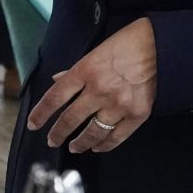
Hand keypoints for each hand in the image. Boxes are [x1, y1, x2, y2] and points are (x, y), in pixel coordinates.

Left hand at [28, 19, 156, 152]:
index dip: (41, 114)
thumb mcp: (93, 53)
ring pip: (93, 132)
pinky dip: (105, 145)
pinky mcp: (137, 114)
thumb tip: (57, 81)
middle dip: (58, 133)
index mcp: (84, 72)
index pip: (54, 97)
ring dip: (80, 143)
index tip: (33, 125)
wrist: (159, 46)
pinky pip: (117, 136)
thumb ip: (74, 71)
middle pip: (70, 119)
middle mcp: (99, 90)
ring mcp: (118, 104)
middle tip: (52, 141)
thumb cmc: (124, 45)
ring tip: (73, 147)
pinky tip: (97, 147)